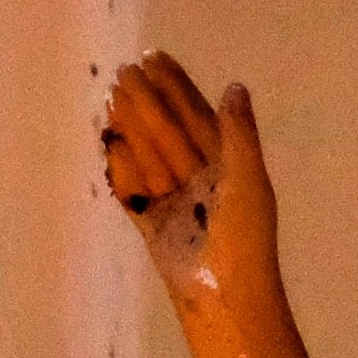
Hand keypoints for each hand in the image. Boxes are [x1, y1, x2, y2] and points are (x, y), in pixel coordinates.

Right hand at [101, 52, 278, 308]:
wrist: (223, 296)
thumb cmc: (243, 239)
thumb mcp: (248, 179)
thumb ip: (238, 134)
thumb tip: (234, 87)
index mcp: (228, 166)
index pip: (197, 118)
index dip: (177, 89)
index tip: (155, 60)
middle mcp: (202, 181)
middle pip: (170, 133)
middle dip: (147, 103)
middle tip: (123, 73)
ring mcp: (176, 204)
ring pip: (150, 158)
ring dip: (131, 129)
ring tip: (110, 99)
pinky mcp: (154, 227)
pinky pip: (135, 193)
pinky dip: (123, 171)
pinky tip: (109, 146)